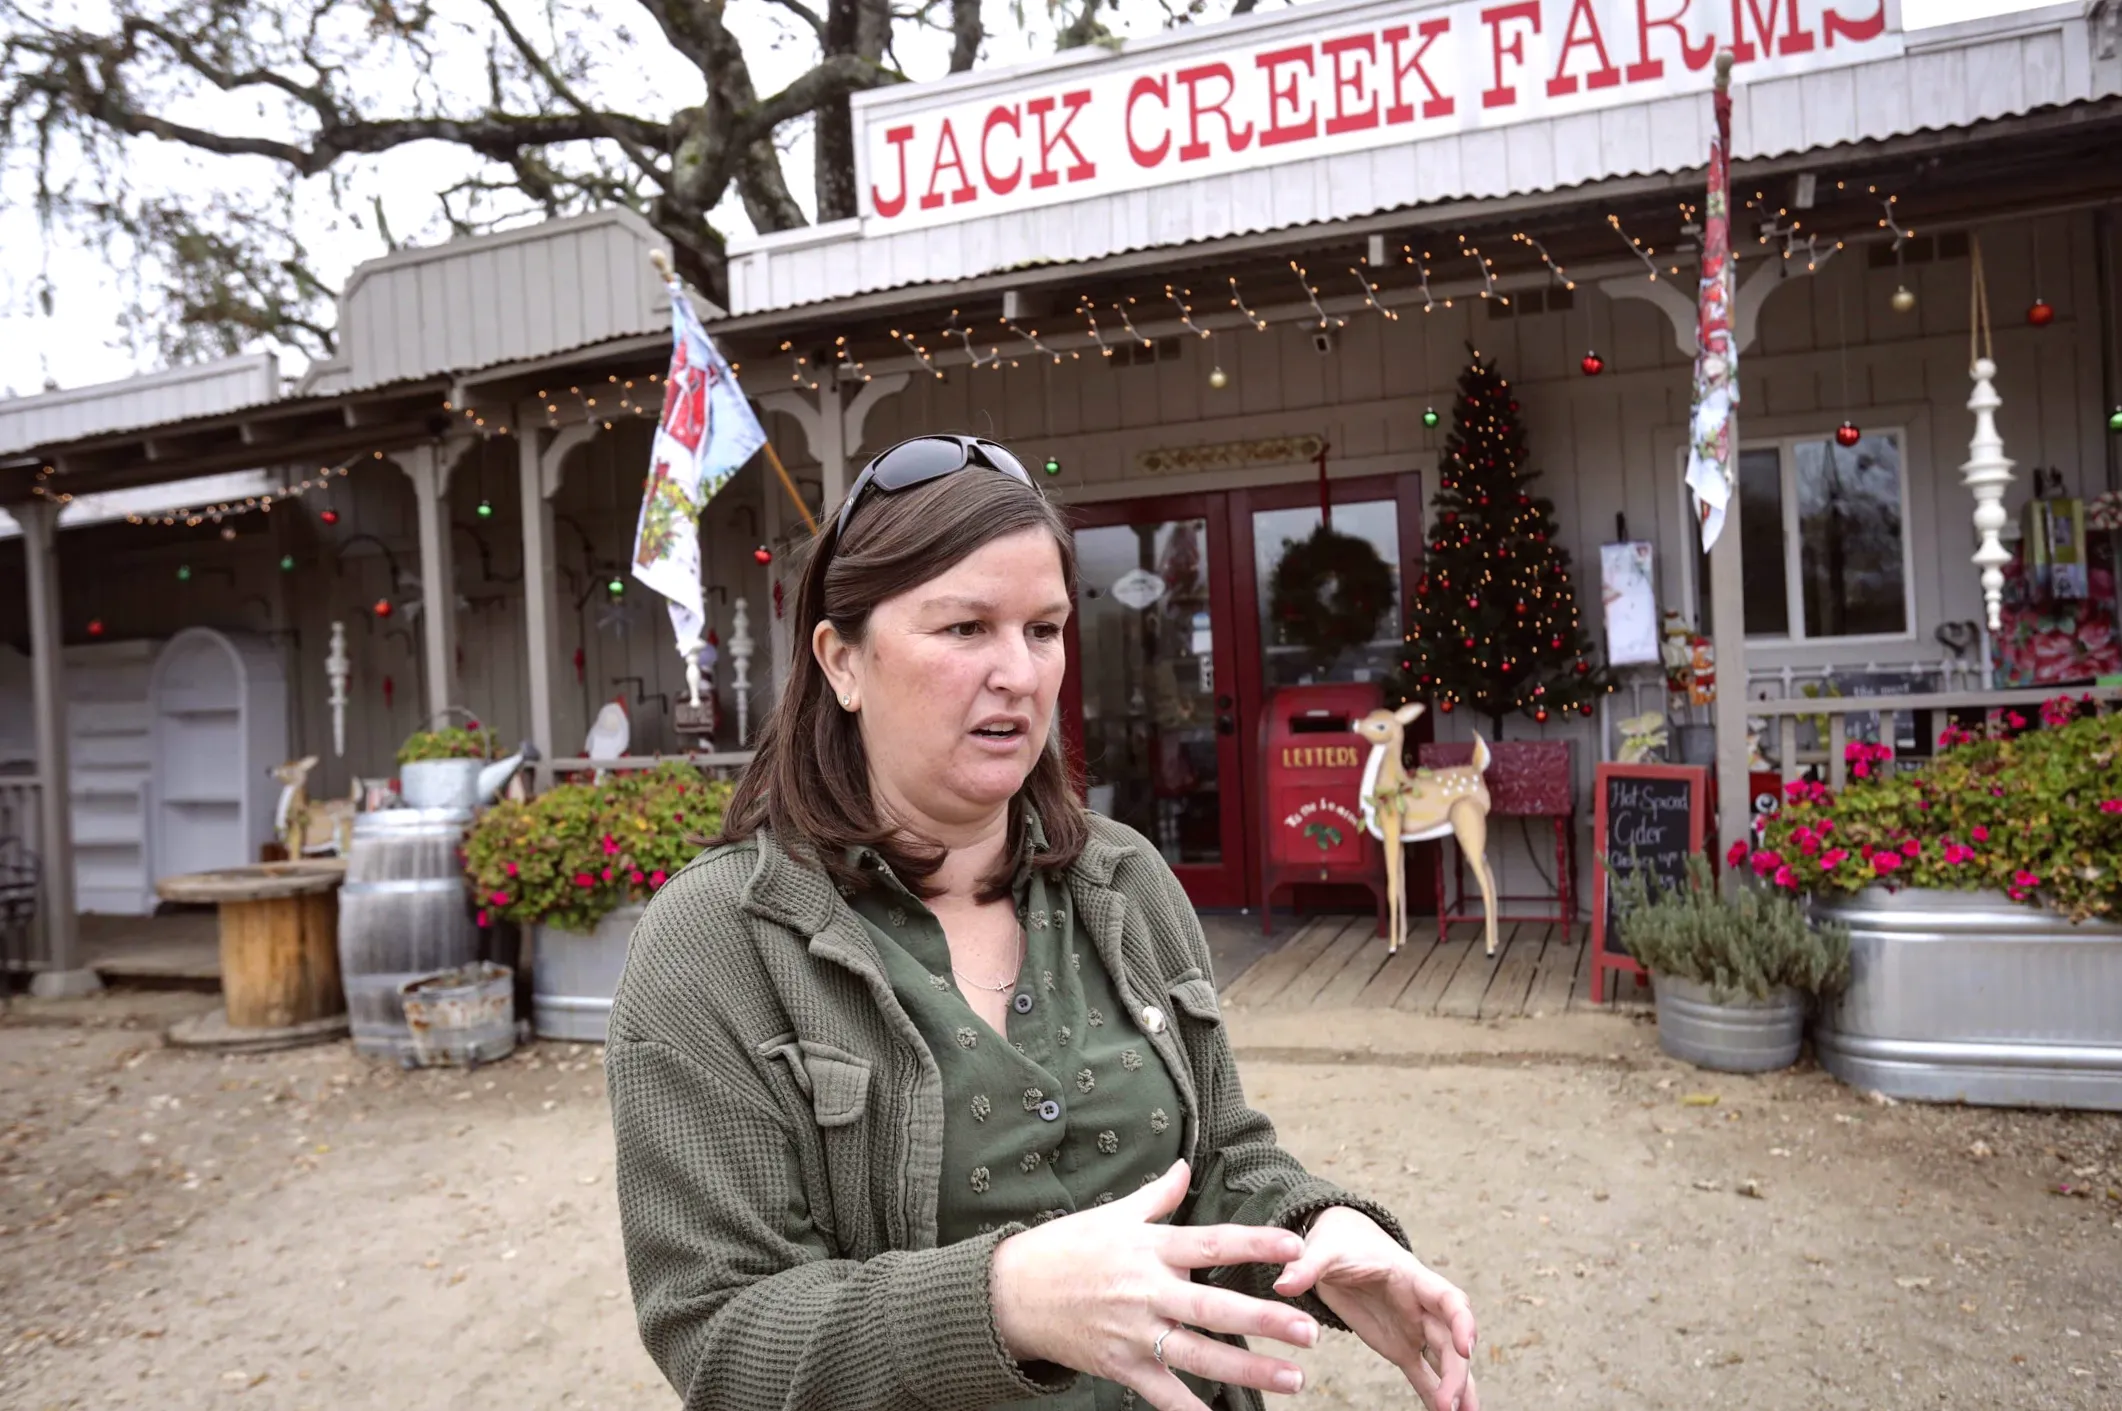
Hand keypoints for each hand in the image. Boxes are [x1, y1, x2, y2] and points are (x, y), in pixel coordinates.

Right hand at [991, 1160, 1319, 1410]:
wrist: (1010, 1293)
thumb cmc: (1065, 1248)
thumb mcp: (1111, 1215)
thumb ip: (1156, 1196)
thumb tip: (1185, 1166)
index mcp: (1148, 1249)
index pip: (1211, 1243)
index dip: (1253, 1244)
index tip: (1294, 1246)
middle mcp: (1146, 1291)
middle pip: (1213, 1308)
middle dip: (1264, 1320)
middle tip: (1310, 1330)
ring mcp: (1133, 1332)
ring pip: (1198, 1355)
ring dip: (1248, 1371)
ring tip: (1294, 1378)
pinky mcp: (1119, 1365)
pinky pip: (1161, 1394)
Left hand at [1273, 1206, 1478, 1410]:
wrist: (1343, 1242)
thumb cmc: (1340, 1242)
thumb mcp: (1323, 1249)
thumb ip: (1307, 1266)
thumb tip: (1282, 1283)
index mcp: (1412, 1277)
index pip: (1448, 1298)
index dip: (1461, 1321)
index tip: (1466, 1347)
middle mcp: (1421, 1306)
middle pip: (1448, 1340)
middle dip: (1455, 1371)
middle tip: (1449, 1404)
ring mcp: (1413, 1328)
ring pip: (1444, 1361)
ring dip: (1457, 1388)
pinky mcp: (1400, 1346)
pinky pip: (1424, 1373)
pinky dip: (1434, 1394)